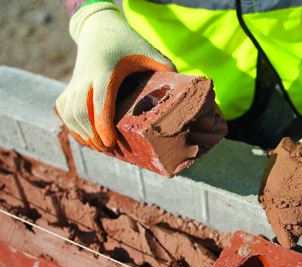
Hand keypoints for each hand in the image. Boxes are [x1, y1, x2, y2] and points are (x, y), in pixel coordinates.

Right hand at [55, 2, 175, 151]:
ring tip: (100, 147)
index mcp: (106, 70)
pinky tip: (85, 138)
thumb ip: (166, 68)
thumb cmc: (128, 42)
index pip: (99, 102)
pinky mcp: (70, 86)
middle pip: (81, 112)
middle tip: (110, 150)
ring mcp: (75, 82)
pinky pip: (63, 110)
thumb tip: (185, 94)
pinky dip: (72, 126)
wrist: (98, 28)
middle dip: (93, 135)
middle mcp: (86, 77)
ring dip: (82, 134)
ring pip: (69, 113)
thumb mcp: (149, 51)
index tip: (111, 143)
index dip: (103, 125)